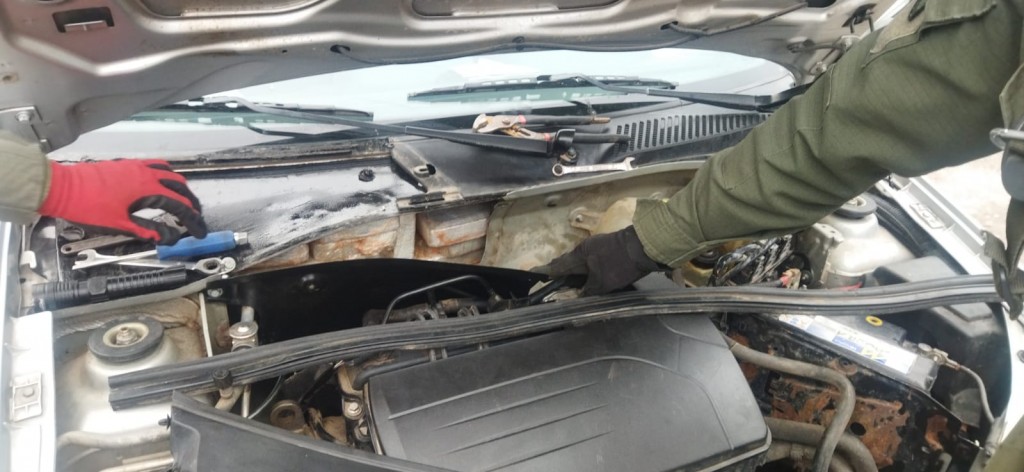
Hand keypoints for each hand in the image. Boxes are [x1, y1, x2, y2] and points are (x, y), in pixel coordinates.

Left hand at [39, 160, 206, 243]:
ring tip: (183, 199)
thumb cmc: (88, 207)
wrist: (62, 188)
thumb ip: (148, 230)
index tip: (200, 231)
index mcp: (148, 190)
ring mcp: (136, 167)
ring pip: (169, 173)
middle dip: (191, 203)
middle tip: (195, 217)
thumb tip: (170, 237)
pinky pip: (154, 165)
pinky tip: (161, 182)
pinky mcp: (126, 165)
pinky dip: (166, 175)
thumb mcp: (120, 225)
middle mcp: (146, 174)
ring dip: (181, 187)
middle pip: (180, 186)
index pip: (180, 205)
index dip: (193, 220)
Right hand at [533, 226, 662, 294]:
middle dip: (559, 270)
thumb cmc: (620, 264)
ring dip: (573, 270)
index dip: (546, 271)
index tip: (535, 273)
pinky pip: (590, 260)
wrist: (645, 247)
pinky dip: (585, 268)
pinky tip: (588, 275)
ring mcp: (597, 246)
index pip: (558, 266)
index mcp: (579, 254)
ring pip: (580, 261)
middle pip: (568, 262)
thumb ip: (588, 290)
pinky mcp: (608, 249)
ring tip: (569, 280)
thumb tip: (580, 295)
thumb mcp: (602, 283)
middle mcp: (585, 248)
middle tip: (550, 278)